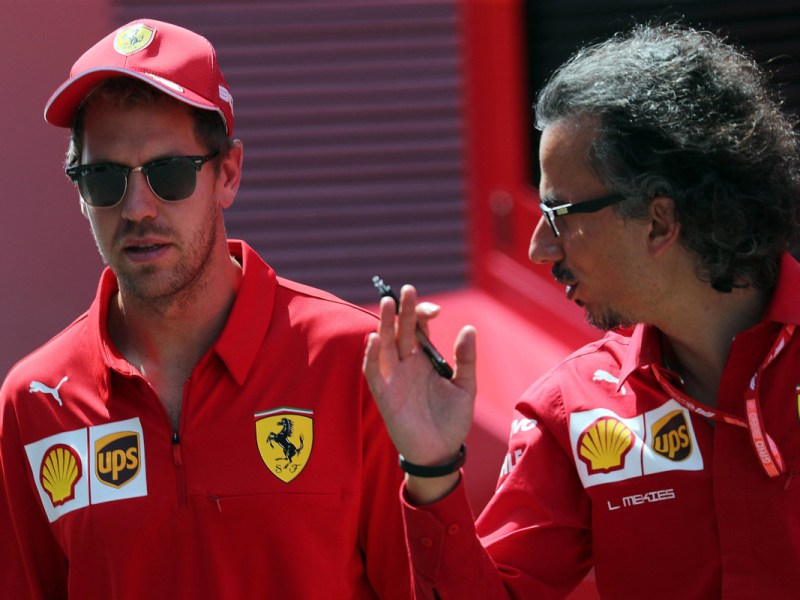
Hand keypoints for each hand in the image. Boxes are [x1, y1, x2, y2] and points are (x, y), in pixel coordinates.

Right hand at [363, 285, 476, 502]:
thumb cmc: (453, 420)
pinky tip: (375, 339)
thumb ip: (465, 359)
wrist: (440, 452)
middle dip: (402, 311)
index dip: (423, 315)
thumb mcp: (465, 387)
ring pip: (385, 345)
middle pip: (401, 331)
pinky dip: (372, 356)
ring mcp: (394, 377)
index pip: (420, 329)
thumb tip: (469, 328)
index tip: (434, 309)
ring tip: (387, 303)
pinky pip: (374, 371)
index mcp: (426, 359)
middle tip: (405, 290)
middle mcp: (407, 364)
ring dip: (384, 325)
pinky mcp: (384, 394)